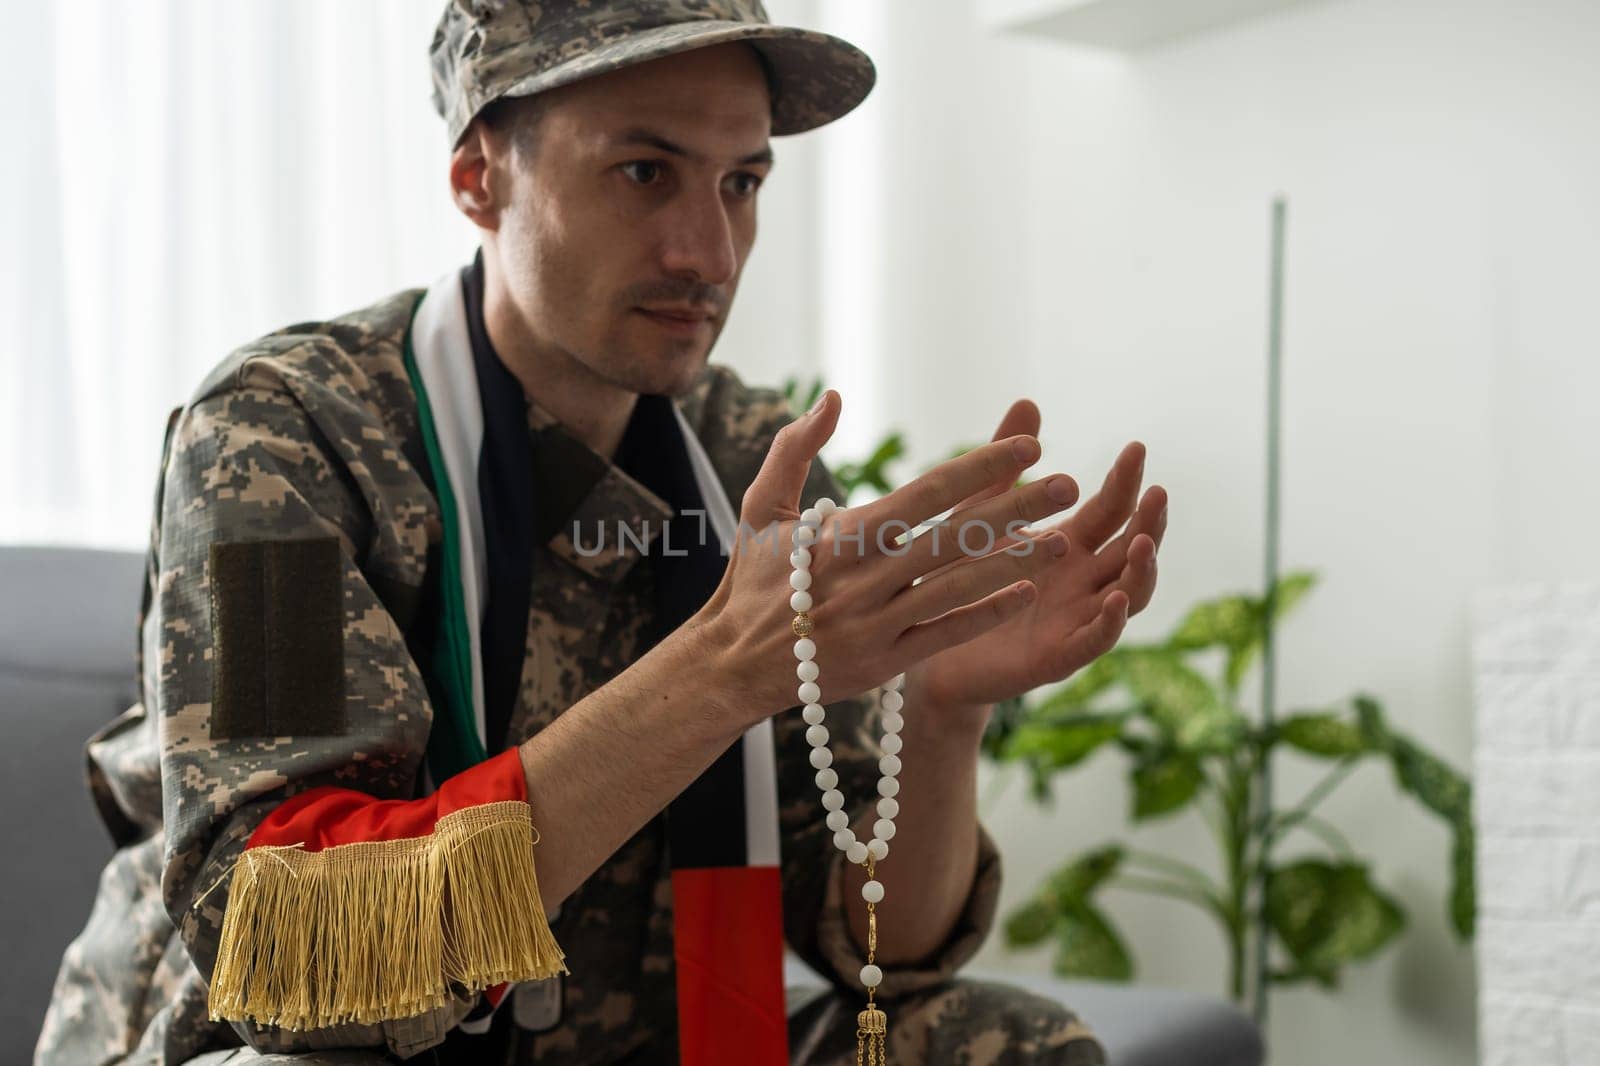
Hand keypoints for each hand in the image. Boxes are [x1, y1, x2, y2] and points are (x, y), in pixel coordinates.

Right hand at [691, 391, 1083, 727]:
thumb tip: (832, 396)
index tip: (1028, 448)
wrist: (731, 664)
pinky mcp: (884, 663)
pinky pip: (944, 635)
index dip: (980, 468)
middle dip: (1016, 508)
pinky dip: (985, 615)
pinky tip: (1026, 593)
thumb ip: (795, 447)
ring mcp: (877, 623)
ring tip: (1063, 541)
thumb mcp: (761, 507)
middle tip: (1069, 486)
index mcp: (843, 535)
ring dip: (1015, 562)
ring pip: (958, 587)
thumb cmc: (753, 579)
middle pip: (955, 537)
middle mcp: (865, 578)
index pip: (926, 493)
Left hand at [906, 399, 1166, 715]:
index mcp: (1070, 545)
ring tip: (1143, 544)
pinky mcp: (1055, 657)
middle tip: (1157, 494)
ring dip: (1141, 572)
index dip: (1126, 482)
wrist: (922, 639)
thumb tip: (1029, 401)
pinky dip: (1109, 622)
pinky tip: (1115, 600)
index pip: (1110, 510)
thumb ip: (1005, 463)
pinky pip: (1092, 642)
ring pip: (1128, 597)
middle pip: (1132, 551)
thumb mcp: (979, 512)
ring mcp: (1074, 620)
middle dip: (1150, 524)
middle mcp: (1082, 582)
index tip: (1137, 448)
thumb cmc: (958, 574)